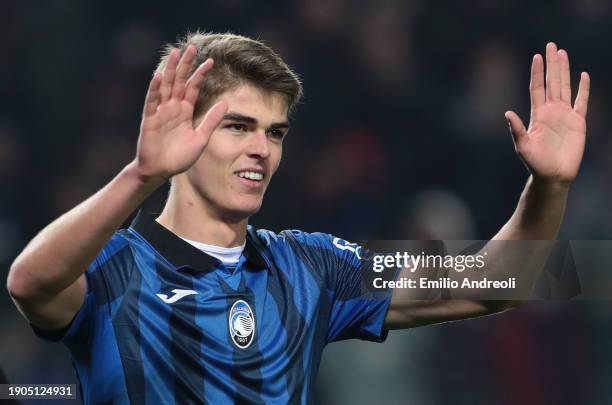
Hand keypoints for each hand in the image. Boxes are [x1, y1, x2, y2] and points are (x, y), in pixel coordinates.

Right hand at [134, 44, 227, 183]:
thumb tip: (225, 103)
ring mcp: (160, 112)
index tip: (211, 60)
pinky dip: (155, 89)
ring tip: (175, 53)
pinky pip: (152, 101)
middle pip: (179, 81)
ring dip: (170, 69)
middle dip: (185, 64)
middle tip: (192, 47)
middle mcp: (172, 108)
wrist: (160, 171)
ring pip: (166, 86)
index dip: (200, 74)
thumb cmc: (180, 157)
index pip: (193, 87)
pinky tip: (159, 76)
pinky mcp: (149, 119)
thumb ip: (211, 120)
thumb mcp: (201, 138)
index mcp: (185, 111)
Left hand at [505, 42, 589, 185]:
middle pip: (551, 82)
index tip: (536, 56)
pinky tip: (583, 75)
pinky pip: (582, 101)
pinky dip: (583, 88)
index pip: (537, 88)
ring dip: (564, 70)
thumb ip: (516, 129)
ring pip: (565, 87)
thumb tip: (507, 113)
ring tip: (563, 53)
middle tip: (551, 45)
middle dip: (551, 64)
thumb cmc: (535, 163)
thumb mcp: (523, 146)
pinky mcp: (578, 122)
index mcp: (537, 115)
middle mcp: (551, 111)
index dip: (537, 72)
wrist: (553, 175)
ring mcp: (565, 115)